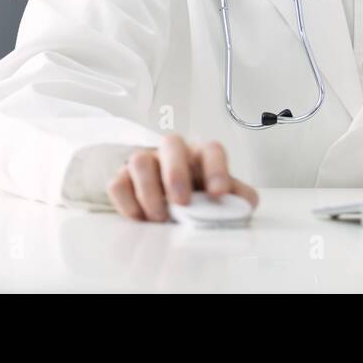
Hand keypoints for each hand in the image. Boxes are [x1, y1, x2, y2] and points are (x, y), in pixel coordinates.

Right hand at [107, 135, 259, 221]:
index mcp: (201, 155)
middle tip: (181, 202)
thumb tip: (246, 204)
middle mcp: (172, 153)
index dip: (217, 169)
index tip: (219, 194)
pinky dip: (127, 203)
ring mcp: (145, 163)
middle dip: (175, 173)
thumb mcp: (222, 196)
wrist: (168, 202)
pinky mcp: (123, 178)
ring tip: (159, 217)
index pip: (211, 149)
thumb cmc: (198, 195)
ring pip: (139, 160)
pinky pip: (117, 183)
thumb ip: (238, 198)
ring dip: (149, 191)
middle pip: (171, 143)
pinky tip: (140, 218)